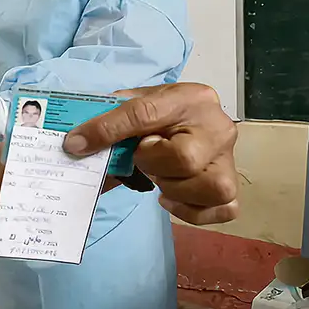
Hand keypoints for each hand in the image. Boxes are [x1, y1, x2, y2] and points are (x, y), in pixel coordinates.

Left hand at [64, 83, 238, 225]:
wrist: (186, 120)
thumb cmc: (159, 113)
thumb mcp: (134, 104)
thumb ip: (109, 120)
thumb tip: (76, 145)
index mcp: (190, 97)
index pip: (144, 113)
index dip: (107, 130)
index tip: (77, 143)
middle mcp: (218, 127)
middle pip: (185, 158)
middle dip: (152, 164)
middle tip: (142, 157)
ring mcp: (229, 159)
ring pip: (213, 187)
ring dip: (175, 188)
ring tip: (159, 176)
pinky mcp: (232, 187)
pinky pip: (225, 209)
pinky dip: (192, 211)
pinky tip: (169, 198)